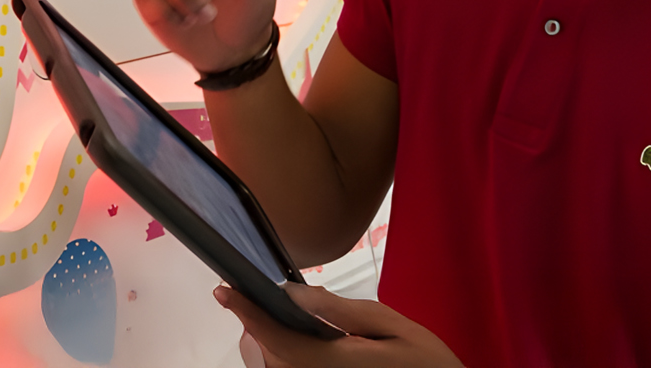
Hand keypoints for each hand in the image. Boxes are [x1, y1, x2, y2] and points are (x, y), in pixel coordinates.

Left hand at [214, 283, 464, 367]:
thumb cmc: (425, 363)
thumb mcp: (390, 325)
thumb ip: (339, 310)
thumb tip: (294, 293)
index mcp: (334, 364)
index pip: (276, 339)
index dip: (247, 314)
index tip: (225, 290)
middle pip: (268, 359)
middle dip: (255, 327)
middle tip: (250, 298)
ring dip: (268, 345)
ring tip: (273, 318)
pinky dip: (284, 359)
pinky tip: (299, 342)